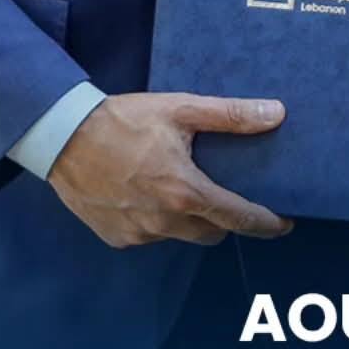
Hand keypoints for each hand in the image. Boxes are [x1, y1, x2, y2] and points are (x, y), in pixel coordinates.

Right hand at [48, 92, 290, 247]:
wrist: (64, 138)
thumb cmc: (125, 119)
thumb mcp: (181, 109)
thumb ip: (231, 116)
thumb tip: (276, 114)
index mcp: (185, 192)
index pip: (238, 218)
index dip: (266, 224)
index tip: (285, 224)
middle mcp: (164, 222)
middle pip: (212, 233)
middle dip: (225, 219)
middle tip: (225, 194)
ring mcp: (139, 234)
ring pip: (181, 235)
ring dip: (189, 219)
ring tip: (182, 188)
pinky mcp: (117, 239)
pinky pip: (151, 236)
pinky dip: (158, 221)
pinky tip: (148, 194)